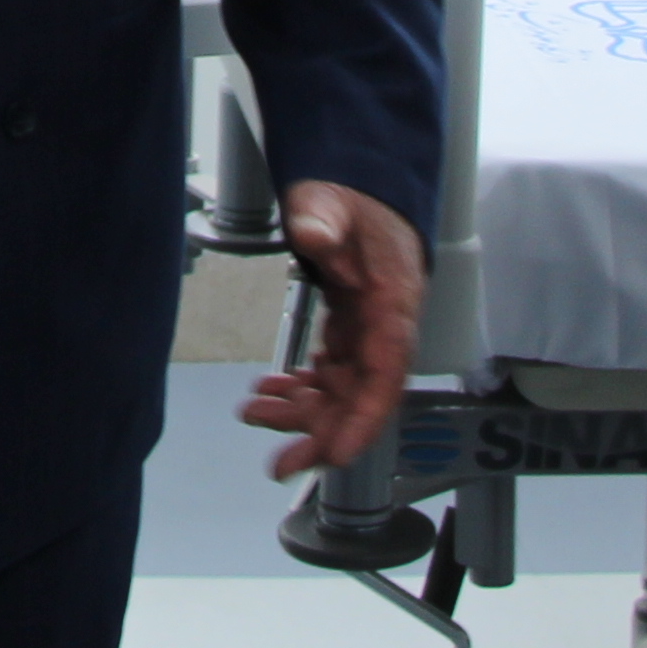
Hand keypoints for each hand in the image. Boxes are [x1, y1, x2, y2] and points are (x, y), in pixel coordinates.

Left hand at [238, 180, 423, 476]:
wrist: (361, 184)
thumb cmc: (351, 194)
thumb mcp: (331, 199)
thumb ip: (323, 218)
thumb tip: (314, 235)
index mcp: (392, 302)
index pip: (385, 373)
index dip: (363, 419)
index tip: (335, 454)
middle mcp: (386, 325)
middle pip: (362, 396)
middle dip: (324, 434)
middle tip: (280, 463)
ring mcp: (369, 330)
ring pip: (343, 390)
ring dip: (303, 412)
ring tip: (254, 413)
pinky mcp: (352, 327)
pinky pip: (332, 372)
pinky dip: (303, 388)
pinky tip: (271, 392)